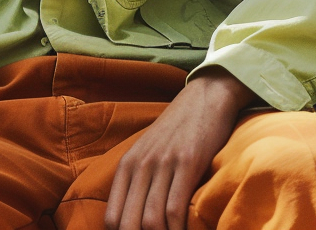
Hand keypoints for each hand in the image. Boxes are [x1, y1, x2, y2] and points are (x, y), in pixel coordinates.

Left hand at [104, 68, 254, 229]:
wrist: (203, 98)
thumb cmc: (176, 131)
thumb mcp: (147, 151)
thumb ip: (136, 181)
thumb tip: (130, 219)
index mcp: (127, 165)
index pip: (112, 218)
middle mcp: (141, 165)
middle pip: (128, 224)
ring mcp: (164, 163)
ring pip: (151, 220)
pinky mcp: (188, 162)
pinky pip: (176, 208)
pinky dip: (178, 229)